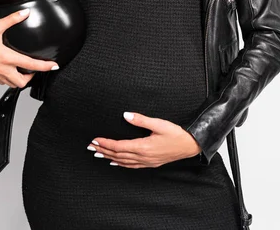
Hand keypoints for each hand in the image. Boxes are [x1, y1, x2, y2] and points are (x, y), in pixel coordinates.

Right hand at [0, 9, 58, 87]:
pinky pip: (2, 82)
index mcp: (6, 57)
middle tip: (35, 69)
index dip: (44, 66)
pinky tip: (9, 70)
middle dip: (31, 77)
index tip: (53, 66)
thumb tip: (24, 13)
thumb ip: (12, 19)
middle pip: (22, 82)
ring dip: (20, 79)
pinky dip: (9, 79)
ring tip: (23, 70)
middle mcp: (2, 69)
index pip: (30, 65)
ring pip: (12, 84)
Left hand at [87, 111, 201, 168]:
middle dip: (103, 150)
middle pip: (118, 155)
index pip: (119, 146)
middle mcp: (142, 156)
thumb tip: (125, 115)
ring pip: (123, 161)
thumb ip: (141, 120)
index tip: (95, 139)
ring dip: (109, 157)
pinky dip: (120, 164)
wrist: (189, 146)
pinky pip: (131, 165)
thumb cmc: (175, 134)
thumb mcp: (159, 123)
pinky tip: (115, 162)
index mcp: (143, 146)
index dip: (106, 143)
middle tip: (90, 147)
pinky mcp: (150, 163)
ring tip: (98, 154)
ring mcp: (146, 162)